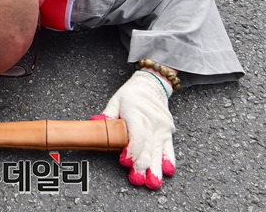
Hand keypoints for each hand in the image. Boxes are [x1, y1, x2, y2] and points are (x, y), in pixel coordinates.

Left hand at [90, 71, 174, 188]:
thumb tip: (95, 121)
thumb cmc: (131, 94)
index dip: (131, 150)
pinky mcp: (168, 131)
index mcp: (136, 112)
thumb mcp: (116, 100)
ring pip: (158, 150)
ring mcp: (162, 126)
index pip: (136, 135)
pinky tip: (167, 170)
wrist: (152, 84)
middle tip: (137, 179)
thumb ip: (108, 114)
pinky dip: (168, 159)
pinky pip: (169, 147)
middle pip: (147, 146)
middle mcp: (151, 120)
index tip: (124, 161)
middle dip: (141, 164)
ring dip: (155, 167)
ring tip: (152, 182)